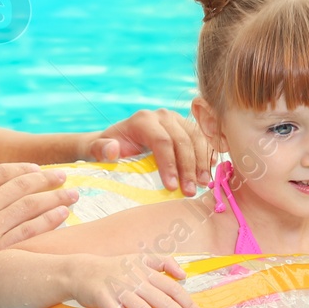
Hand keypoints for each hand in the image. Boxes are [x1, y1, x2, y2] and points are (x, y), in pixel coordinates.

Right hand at [0, 161, 78, 307]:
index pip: (2, 172)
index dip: (24, 168)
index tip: (38, 170)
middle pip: (22, 185)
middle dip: (47, 179)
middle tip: (64, 177)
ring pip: (31, 206)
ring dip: (55, 198)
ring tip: (73, 195)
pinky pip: (29, 231)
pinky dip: (48, 221)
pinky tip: (62, 216)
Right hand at [66, 252, 202, 307]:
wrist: (81, 270)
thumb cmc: (114, 267)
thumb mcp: (139, 258)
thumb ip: (163, 262)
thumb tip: (184, 275)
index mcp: (145, 270)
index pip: (171, 287)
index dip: (187, 301)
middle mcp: (135, 279)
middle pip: (162, 300)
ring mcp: (119, 290)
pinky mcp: (104, 300)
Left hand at [89, 109, 214, 195]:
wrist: (117, 141)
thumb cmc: (109, 148)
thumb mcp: (98, 149)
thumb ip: (101, 149)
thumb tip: (112, 150)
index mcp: (143, 120)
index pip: (162, 141)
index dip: (169, 164)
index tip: (172, 187)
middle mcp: (162, 116)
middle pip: (181, 140)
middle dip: (188, 168)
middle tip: (189, 191)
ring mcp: (176, 120)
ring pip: (195, 138)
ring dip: (201, 162)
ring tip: (202, 183)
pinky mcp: (186, 127)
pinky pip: (201, 138)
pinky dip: (207, 153)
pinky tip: (210, 169)